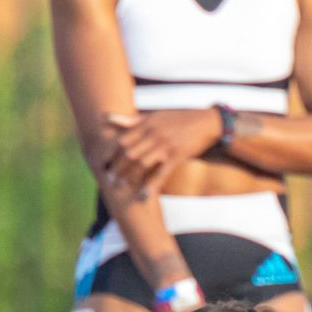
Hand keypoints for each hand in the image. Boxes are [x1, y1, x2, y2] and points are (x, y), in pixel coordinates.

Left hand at [99, 109, 219, 194]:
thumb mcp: (155, 115)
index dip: (111, 153)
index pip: (122, 140)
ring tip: (120, 186)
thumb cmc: (180, 118)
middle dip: (116, 167)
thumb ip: (131, 120)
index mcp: (147, 124)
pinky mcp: (176, 156)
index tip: (104, 163)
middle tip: (108, 178)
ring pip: (141, 164)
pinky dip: (151, 186)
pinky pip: (160, 174)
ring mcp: (165, 146)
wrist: (208, 122)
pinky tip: (143, 196)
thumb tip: (106, 116)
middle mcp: (153, 134)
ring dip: (128, 177)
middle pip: (128, 153)